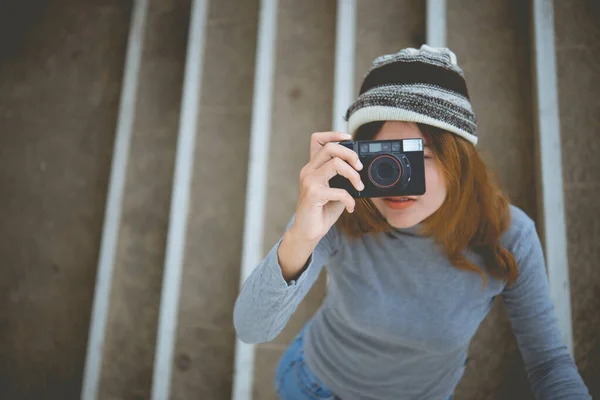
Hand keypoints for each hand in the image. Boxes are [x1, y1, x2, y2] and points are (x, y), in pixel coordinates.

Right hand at [278, 132, 363, 279]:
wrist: (307, 232)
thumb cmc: (321, 211)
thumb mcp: (335, 189)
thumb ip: (343, 177)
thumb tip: (360, 170)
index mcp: (313, 167)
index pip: (318, 140)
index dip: (333, 134)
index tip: (349, 138)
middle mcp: (309, 171)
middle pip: (330, 147)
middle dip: (350, 154)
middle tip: (360, 167)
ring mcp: (309, 181)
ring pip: (336, 164)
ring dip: (353, 176)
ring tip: (359, 187)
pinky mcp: (313, 194)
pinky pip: (339, 190)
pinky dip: (350, 200)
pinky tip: (350, 207)